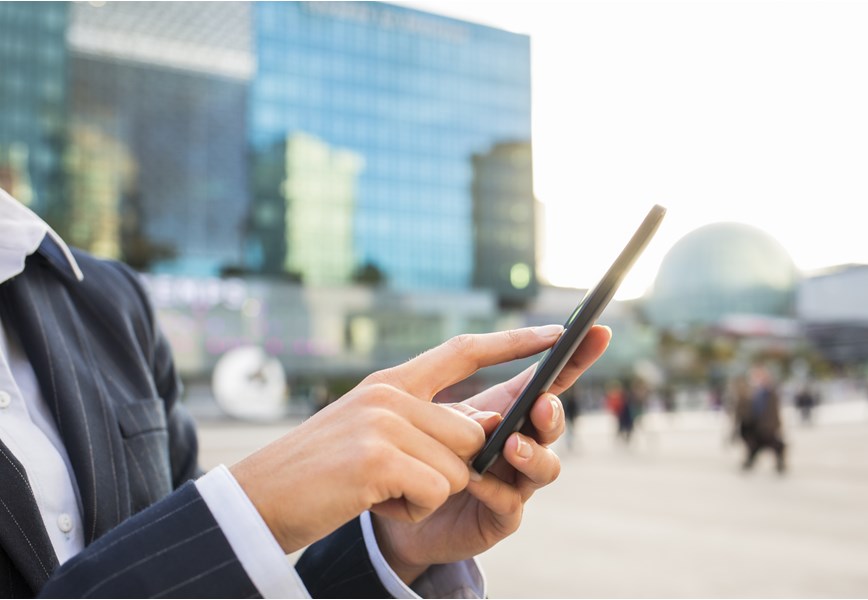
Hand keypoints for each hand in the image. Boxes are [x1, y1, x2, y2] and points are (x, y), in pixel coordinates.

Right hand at [229, 325, 568, 553]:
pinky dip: (411, 509)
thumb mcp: (370, 434)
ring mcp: (384, 421)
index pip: (464, 351)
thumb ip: (423, 421)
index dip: (512, 342)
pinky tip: (371, 501)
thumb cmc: (319, 475)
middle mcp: (390, 393)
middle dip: (449, 468)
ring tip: (376, 489)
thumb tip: (484, 423)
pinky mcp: (378, 456)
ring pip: (459, 465)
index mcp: (390, 382)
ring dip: (426, 492)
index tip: (556, 333)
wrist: (256, 502)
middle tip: (394, 479)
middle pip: (472, 431)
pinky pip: (436, 491)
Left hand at [372, 325, 611, 582]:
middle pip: (552, 423)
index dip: (576, 355)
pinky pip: (511, 503)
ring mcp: (516, 481)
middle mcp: (522, 442)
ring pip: (546, 467)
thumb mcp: (432, 415)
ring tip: (510, 445)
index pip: (550, 378)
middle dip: (552, 412)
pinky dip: (497, 490)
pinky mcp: (500, 517)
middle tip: (540, 404)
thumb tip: (495, 418)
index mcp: (508, 408)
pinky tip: (476, 482)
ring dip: (533, 454)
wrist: (395, 505)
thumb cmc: (421, 450)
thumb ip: (459, 409)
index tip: (597, 331)